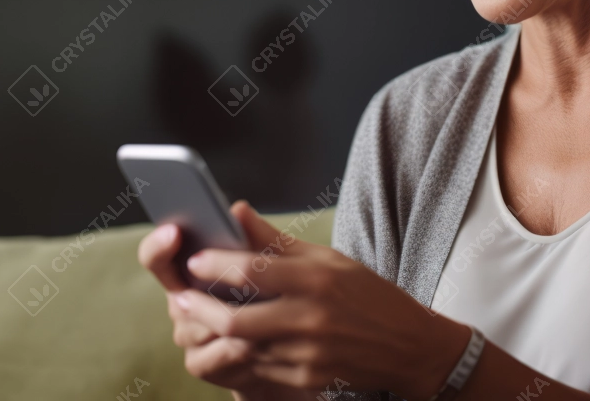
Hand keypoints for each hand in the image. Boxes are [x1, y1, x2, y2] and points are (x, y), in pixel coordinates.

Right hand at [138, 216, 267, 394]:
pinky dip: (236, 349)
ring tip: (261, 313)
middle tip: (237, 285)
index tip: (174, 232)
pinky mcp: (200, 363)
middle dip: (209, 292)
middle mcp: (181, 302)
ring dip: (228, 321)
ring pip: (198, 327)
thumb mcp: (272, 263)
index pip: (158, 256)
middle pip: (179, 297)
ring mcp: (187, 335)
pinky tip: (259, 342)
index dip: (159, 245)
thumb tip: (239, 210)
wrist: (288, 345)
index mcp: (188, 270)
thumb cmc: (275, 294)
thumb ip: (256, 238)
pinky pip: (210, 357)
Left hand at [178, 202, 470, 400]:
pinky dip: (239, 356)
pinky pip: (260, 370)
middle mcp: (311, 317)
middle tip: (180, 297)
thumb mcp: (327, 259)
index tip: (194, 260)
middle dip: (200, 309)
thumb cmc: (366, 295)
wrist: (409, 346)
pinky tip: (227, 343)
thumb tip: (235, 210)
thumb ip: (276, 240)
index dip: (217, 265)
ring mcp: (309, 353)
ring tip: (195, 318)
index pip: (254, 269)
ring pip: (242, 349)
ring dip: (212, 335)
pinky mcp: (309, 379)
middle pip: (236, 320)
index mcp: (317, 278)